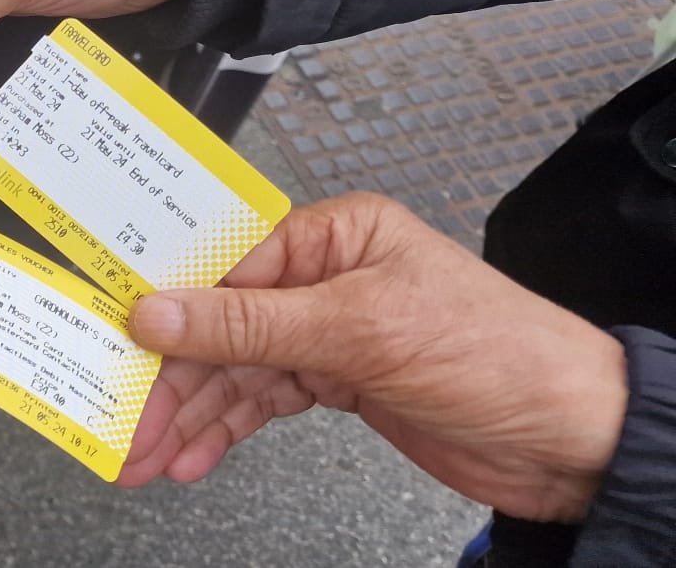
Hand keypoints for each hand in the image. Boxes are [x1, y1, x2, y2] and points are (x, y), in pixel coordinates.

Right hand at [119, 193, 627, 522]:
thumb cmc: (500, 353)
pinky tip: (194, 455)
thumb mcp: (361, 330)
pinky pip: (260, 401)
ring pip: (232, 370)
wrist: (571, 437)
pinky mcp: (337, 381)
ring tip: (148, 454)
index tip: (116, 342)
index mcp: (336, 233)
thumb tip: (160, 311)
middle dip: (169, 379)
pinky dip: (224, 430)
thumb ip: (251, 324)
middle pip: (218, 323)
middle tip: (127, 421)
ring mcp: (331, 331)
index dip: (166, 306)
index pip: (224, 262)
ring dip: (188, 415)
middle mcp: (328, 275)